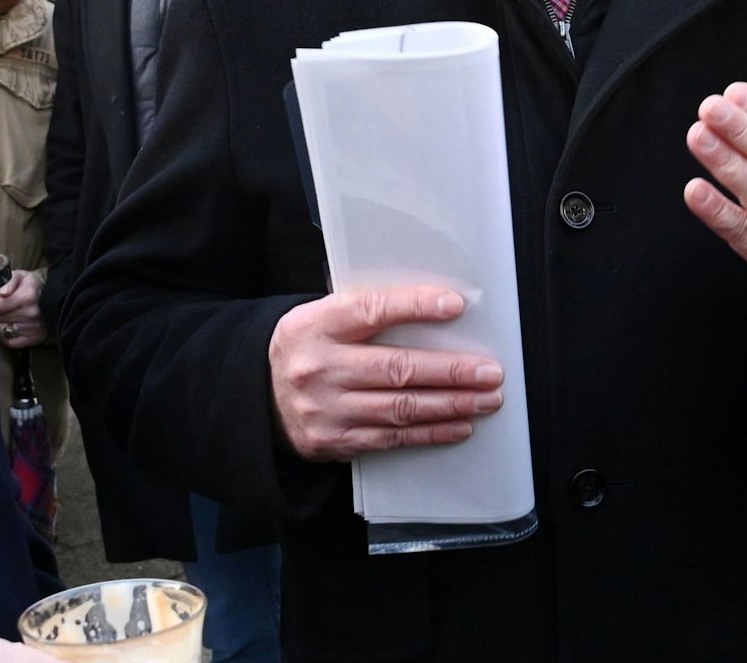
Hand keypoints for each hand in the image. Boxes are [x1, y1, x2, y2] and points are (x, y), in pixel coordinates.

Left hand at [0, 269, 46, 347]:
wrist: (55, 298)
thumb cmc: (32, 286)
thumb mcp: (22, 276)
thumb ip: (9, 280)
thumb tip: (1, 293)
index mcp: (27, 296)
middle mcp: (31, 314)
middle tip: (0, 307)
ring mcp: (33, 328)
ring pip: (2, 330)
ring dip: (1, 324)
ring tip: (7, 315)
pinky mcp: (34, 339)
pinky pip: (11, 342)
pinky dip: (8, 336)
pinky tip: (11, 327)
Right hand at [268, 284, 505, 461]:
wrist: (257, 397)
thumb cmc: (306, 349)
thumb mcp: (320, 319)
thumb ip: (364, 314)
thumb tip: (435, 309)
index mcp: (315, 326)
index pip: (370, 310)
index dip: (414, 307)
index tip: (454, 305)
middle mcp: (319, 368)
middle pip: (396, 368)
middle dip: (450, 371)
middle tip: (489, 371)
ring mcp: (326, 409)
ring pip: (400, 408)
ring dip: (450, 404)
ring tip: (485, 399)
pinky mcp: (334, 442)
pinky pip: (392, 439)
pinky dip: (431, 432)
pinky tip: (459, 425)